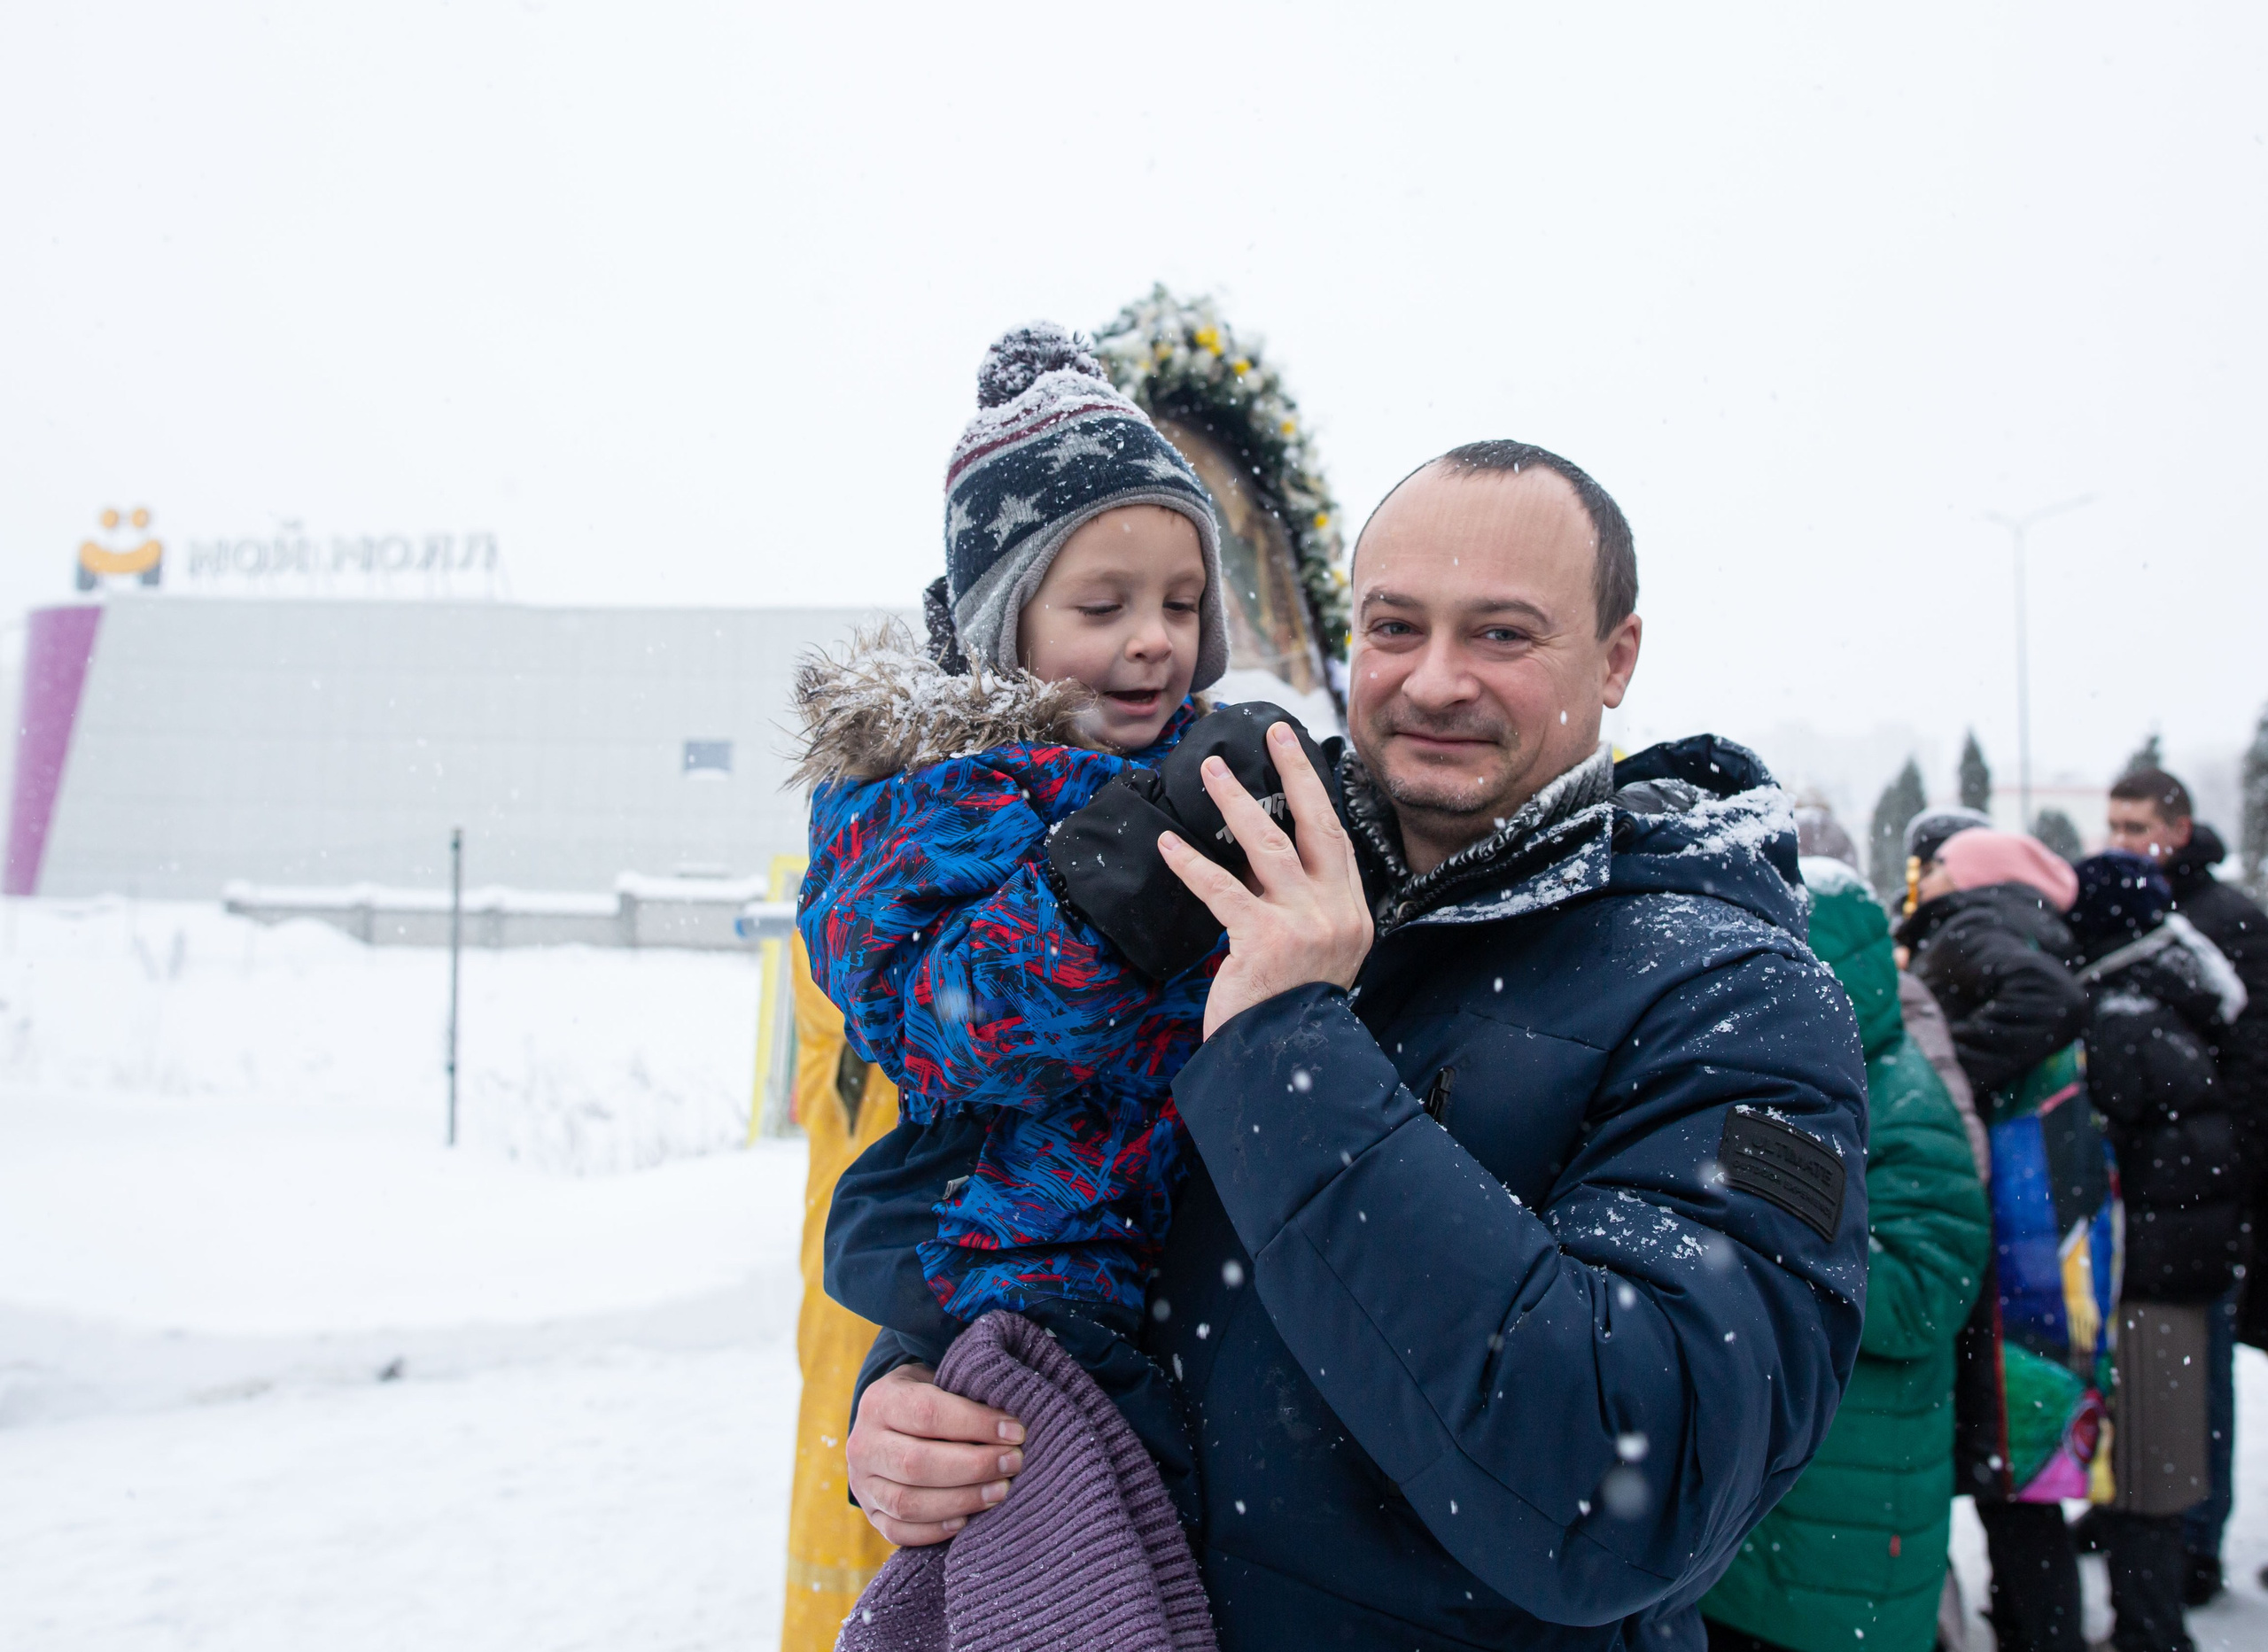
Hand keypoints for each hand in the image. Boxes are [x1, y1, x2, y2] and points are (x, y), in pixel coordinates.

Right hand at [845, 1362, 1026, 1545]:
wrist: (888, 1423)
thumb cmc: (929, 1398)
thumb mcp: (940, 1381)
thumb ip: (967, 1397)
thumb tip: (1012, 1424)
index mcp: (879, 1401)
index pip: (928, 1414)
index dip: (976, 1424)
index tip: (1015, 1431)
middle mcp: (863, 1444)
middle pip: (917, 1464)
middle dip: (973, 1466)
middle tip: (1013, 1462)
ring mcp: (862, 1484)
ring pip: (907, 1504)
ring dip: (961, 1501)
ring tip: (1000, 1491)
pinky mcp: (871, 1515)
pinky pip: (899, 1532)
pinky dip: (935, 1531)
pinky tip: (967, 1521)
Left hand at [1159, 721, 1373, 1037]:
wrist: (1286, 1058)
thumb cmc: (1288, 1007)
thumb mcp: (1309, 950)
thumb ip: (1294, 904)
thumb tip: (1258, 859)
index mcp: (1351, 912)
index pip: (1334, 838)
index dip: (1315, 793)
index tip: (1297, 753)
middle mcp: (1337, 911)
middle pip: (1317, 824)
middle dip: (1296, 772)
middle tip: (1276, 731)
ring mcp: (1305, 923)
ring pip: (1268, 844)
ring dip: (1236, 802)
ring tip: (1212, 770)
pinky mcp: (1265, 939)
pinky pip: (1222, 889)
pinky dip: (1191, 864)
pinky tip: (1169, 844)